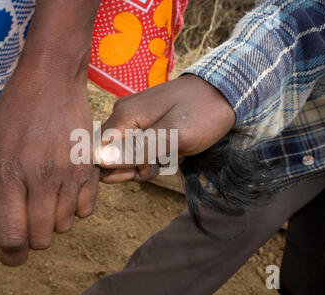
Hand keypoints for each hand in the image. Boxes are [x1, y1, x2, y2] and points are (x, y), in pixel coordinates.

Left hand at [0, 78, 98, 265]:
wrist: (52, 80)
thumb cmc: (16, 110)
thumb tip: (3, 221)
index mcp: (10, 173)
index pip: (12, 235)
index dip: (10, 253)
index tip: (10, 251)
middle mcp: (42, 179)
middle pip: (41, 237)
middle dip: (31, 238)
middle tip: (26, 221)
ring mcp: (70, 175)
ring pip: (64, 225)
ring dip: (52, 220)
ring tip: (46, 197)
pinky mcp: (90, 169)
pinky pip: (87, 209)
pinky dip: (75, 208)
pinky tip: (66, 190)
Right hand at [96, 74, 234, 182]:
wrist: (226, 94)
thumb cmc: (202, 113)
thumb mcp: (174, 136)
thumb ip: (137, 149)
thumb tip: (100, 160)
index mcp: (125, 116)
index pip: (98, 151)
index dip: (115, 168)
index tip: (142, 169)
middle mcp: (124, 116)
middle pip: (111, 155)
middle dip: (134, 168)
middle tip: (159, 164)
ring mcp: (135, 120)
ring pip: (127, 155)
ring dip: (147, 164)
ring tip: (170, 157)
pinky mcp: (147, 124)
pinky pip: (140, 149)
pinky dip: (154, 157)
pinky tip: (172, 154)